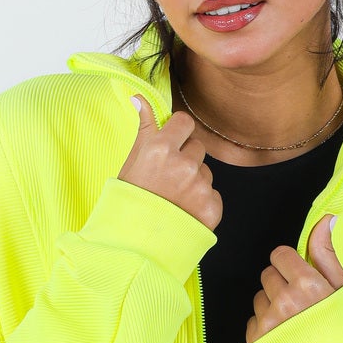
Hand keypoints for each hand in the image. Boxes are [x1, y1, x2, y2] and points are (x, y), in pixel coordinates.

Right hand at [117, 97, 222, 231]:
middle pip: (197, 147)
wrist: (133, 245)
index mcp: (160, 149)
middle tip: (168, 178)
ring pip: (205, 172)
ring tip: (174, 199)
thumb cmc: (128, 201)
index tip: (171, 143)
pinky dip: (202, 203)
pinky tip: (184, 212)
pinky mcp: (212, 207)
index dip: (178, 132)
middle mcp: (183, 164)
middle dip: (186, 158)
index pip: (185, 122)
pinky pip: (213, 194)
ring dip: (194, 181)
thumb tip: (138, 98)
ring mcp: (200, 186)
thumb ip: (144, 127)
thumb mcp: (132, 160)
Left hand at [246, 214, 342, 342]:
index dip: (291, 265)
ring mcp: (268, 322)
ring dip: (273, 305)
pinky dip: (265, 326)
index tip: (302, 277)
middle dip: (281, 284)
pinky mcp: (256, 341)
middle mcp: (284, 301)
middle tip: (302, 304)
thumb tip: (326, 219)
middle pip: (267, 274)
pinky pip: (252, 320)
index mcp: (307, 285)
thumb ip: (327, 252)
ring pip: (260, 297)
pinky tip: (285, 335)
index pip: (280, 255)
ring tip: (295, 322)